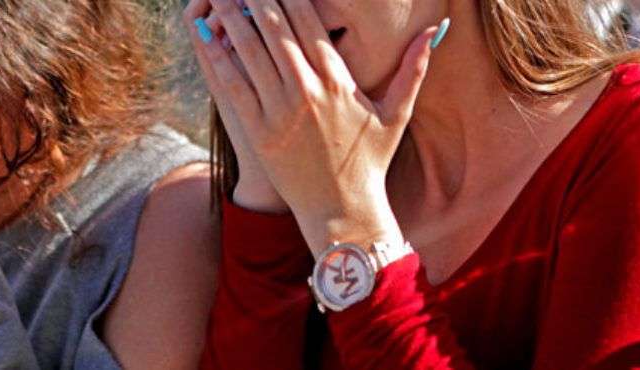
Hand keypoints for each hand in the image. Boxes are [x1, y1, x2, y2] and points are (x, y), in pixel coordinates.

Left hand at [185, 0, 443, 251]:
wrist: (342, 211)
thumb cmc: (370, 161)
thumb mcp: (396, 113)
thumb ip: (413, 69)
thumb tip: (433, 31)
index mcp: (339, 80)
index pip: (310, 21)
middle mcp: (309, 90)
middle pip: (275, 27)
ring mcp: (281, 110)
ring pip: (249, 49)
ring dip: (231, 16)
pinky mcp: (259, 130)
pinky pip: (233, 83)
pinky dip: (217, 55)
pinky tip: (206, 33)